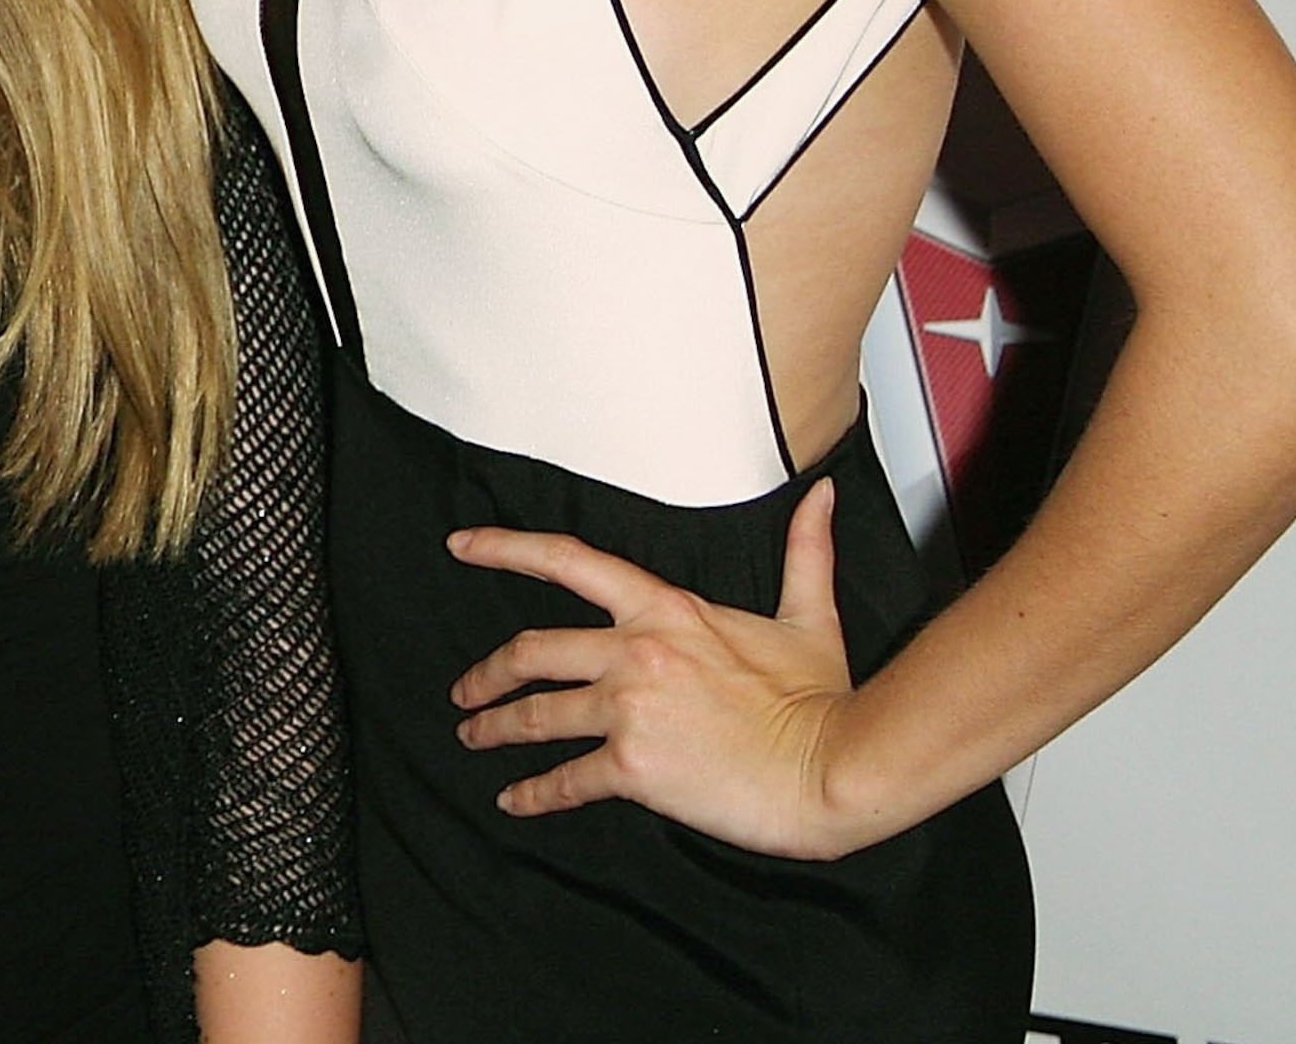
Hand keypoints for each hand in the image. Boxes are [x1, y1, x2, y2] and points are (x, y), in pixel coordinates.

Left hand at [445, 478, 872, 859]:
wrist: (835, 769)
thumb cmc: (823, 698)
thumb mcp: (808, 616)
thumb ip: (804, 551)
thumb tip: (820, 495)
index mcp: (664, 609)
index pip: (567, 561)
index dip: (505, 548)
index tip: (460, 545)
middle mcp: (633, 652)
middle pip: (532, 650)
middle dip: (487, 672)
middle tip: (464, 690)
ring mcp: (628, 710)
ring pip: (536, 714)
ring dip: (495, 727)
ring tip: (475, 737)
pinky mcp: (632, 769)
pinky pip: (564, 779)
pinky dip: (532, 793)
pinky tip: (515, 799)